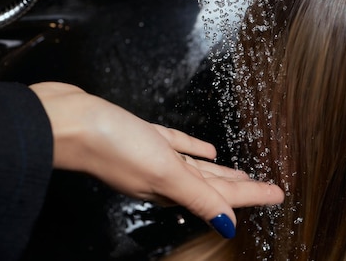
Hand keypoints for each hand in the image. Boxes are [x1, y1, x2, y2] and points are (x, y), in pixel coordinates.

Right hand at [29, 82, 283, 237]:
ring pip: (196, 168)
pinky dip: (193, 149)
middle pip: (212, 185)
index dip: (252, 196)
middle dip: (240, 189)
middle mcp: (164, 176)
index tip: (279, 195)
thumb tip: (228, 225)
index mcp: (171, 187)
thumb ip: (196, 196)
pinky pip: (177, 146)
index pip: (222, 195)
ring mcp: (152, 157)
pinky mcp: (142, 137)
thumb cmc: (109, 145)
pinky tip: (205, 148)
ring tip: (241, 175)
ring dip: (219, 173)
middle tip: (265, 188)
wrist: (66, 121)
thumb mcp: (162, 171)